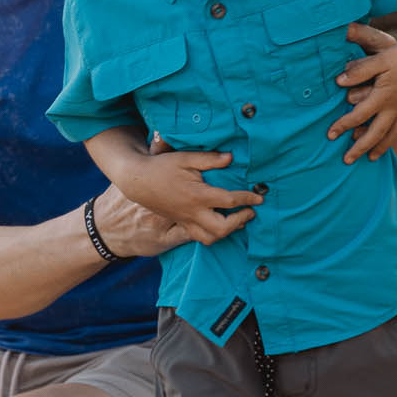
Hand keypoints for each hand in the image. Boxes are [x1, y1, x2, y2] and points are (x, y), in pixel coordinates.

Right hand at [93, 140, 258, 253]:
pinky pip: (199, 237)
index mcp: (198, 195)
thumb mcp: (186, 158)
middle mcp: (193, 212)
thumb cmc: (162, 167)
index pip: (229, 201)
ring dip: (227, 232)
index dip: (248, 199)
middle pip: (222, 228)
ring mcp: (185, 220)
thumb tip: (231, 158)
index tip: (259, 196)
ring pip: (210, 238)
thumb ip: (210, 159)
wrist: (137, 181)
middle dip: (240, 221)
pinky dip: (213, 234)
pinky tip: (220, 223)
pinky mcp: (180, 223)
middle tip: (250, 211)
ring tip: (237, 220)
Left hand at [328, 24, 396, 162]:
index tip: (330, 135)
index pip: (358, 116)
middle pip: (375, 134)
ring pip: (392, 134)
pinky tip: (394, 137)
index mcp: (384, 97)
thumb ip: (360, 71)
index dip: (343, 125)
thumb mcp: (382, 59)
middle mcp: (396, 108)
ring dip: (380, 147)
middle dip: (360, 149)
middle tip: (347, 161)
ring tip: (371, 158)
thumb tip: (338, 82)